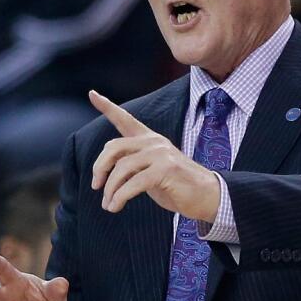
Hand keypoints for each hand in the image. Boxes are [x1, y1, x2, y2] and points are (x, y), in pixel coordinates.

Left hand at [89, 90, 220, 219]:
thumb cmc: (176, 185)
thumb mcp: (150, 171)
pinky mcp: (166, 169)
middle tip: (96, 187)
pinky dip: (120, 197)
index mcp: (149, 139)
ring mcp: (161, 154)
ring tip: (108, 204)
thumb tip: (105, 174)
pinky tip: (116, 206)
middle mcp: (154, 142)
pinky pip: (133, 184)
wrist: (208, 196)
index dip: (107, 106)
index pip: (125, 119)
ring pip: (121, 168)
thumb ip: (132, 165)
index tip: (92, 94)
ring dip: (110, 189)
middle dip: (100, 168)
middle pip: (113, 147)